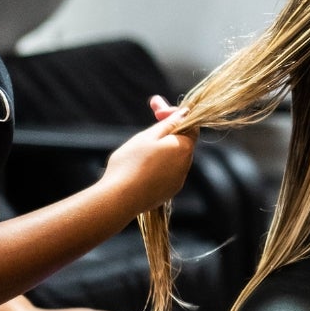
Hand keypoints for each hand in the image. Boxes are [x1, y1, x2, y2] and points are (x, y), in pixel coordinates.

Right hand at [100, 95, 196, 212]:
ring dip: (161, 147)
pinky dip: (157, 163)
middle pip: (181, 140)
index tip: (157, 111)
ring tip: (139, 146)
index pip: (190, 125)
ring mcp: (177, 180)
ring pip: (173, 156)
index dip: (174, 115)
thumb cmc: (131, 164)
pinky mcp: (168, 192)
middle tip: (152, 116)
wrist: (119, 199)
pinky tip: (139, 164)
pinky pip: (166, 171)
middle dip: (167, 129)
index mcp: (184, 148)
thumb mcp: (148, 136)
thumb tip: (185, 112)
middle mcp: (186, 165)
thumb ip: (169, 123)